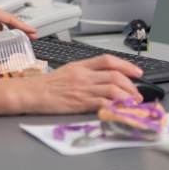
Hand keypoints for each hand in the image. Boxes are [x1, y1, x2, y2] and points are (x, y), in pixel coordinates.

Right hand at [19, 55, 142, 113]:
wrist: (32, 93)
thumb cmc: (47, 85)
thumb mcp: (68, 71)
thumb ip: (86, 72)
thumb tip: (105, 77)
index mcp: (80, 65)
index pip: (108, 60)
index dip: (126, 65)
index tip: (137, 72)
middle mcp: (83, 75)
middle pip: (115, 75)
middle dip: (131, 85)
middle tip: (136, 94)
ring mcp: (82, 89)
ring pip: (113, 89)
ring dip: (127, 96)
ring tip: (132, 103)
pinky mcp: (80, 103)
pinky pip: (103, 103)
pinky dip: (115, 106)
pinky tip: (119, 109)